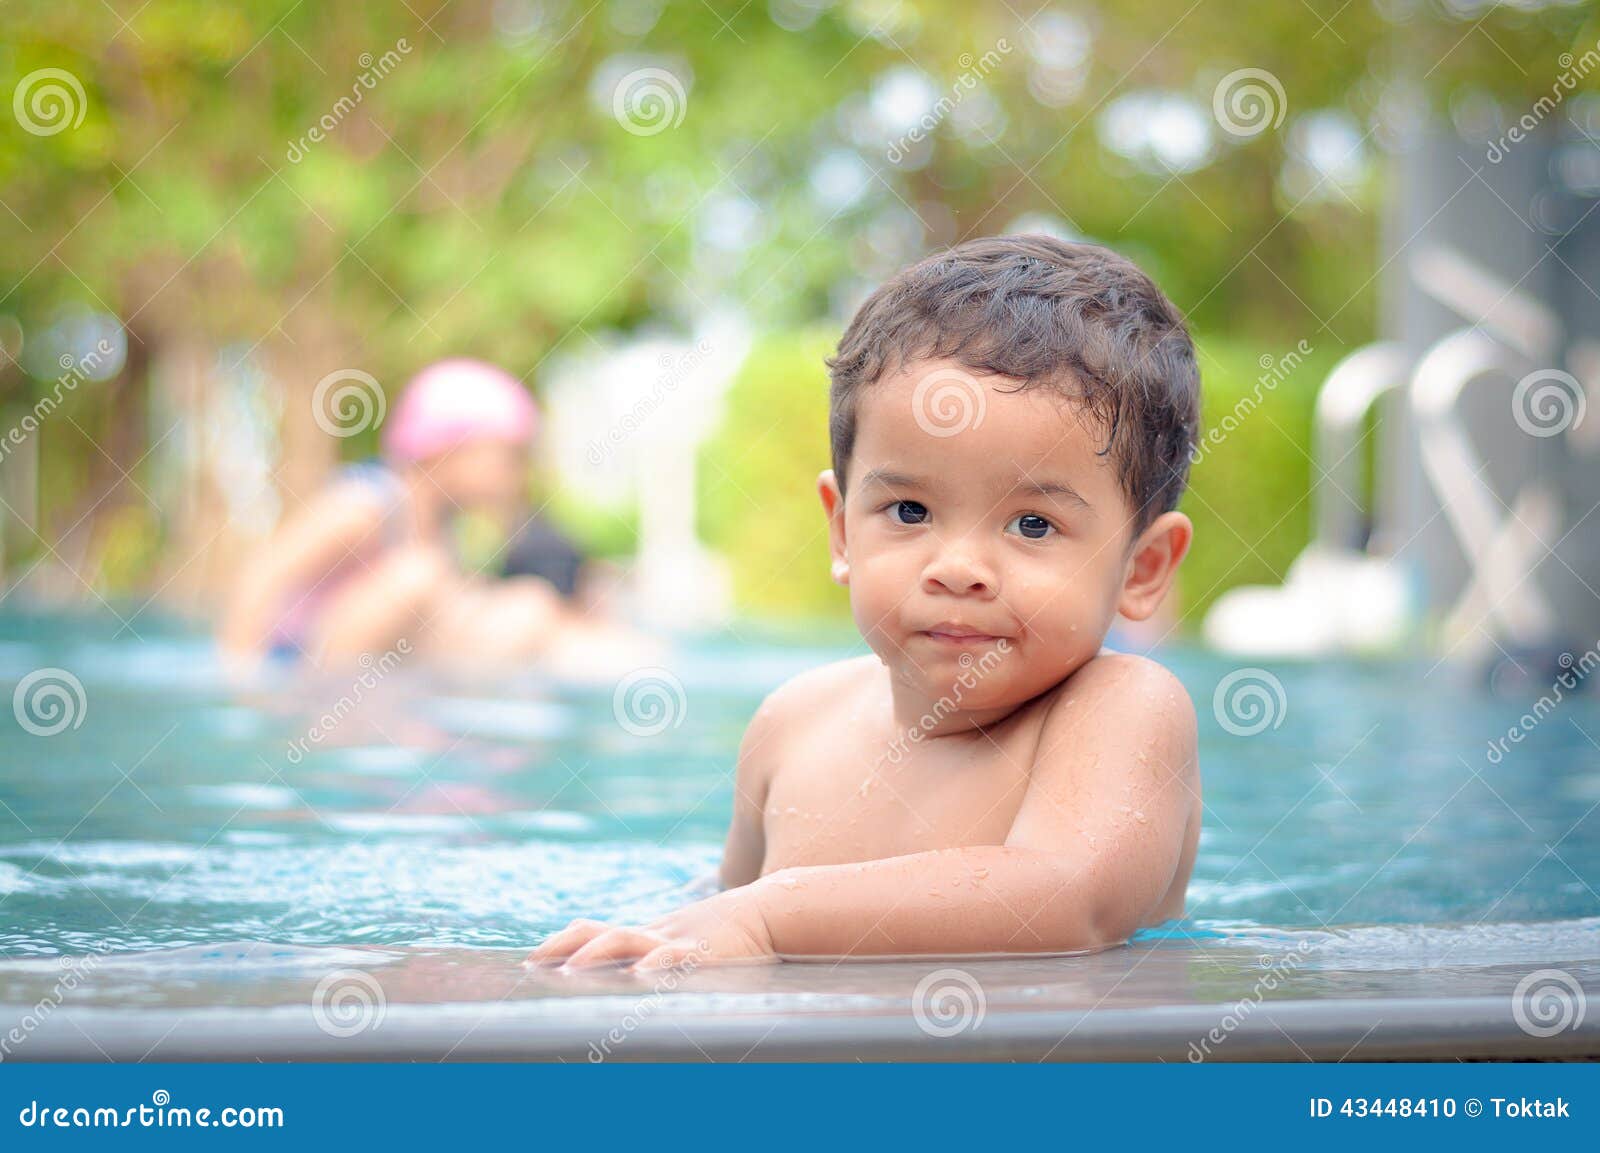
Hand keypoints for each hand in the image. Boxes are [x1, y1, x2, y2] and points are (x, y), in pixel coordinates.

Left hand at [526, 885, 775, 969]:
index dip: (562, 942)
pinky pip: (676, 957)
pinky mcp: (703, 952)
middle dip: (563, 948)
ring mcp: (676, 942)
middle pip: (598, 932)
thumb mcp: (685, 942)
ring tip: (570, 970)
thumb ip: (657, 955)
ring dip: (595, 953)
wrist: (771, 911)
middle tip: (532, 963)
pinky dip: (657, 964)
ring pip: (627, 939)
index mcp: (648, 935)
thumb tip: (629, 976)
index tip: (533, 957)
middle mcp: (655, 935)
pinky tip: (640, 975)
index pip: (594, 931)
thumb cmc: (728, 934)